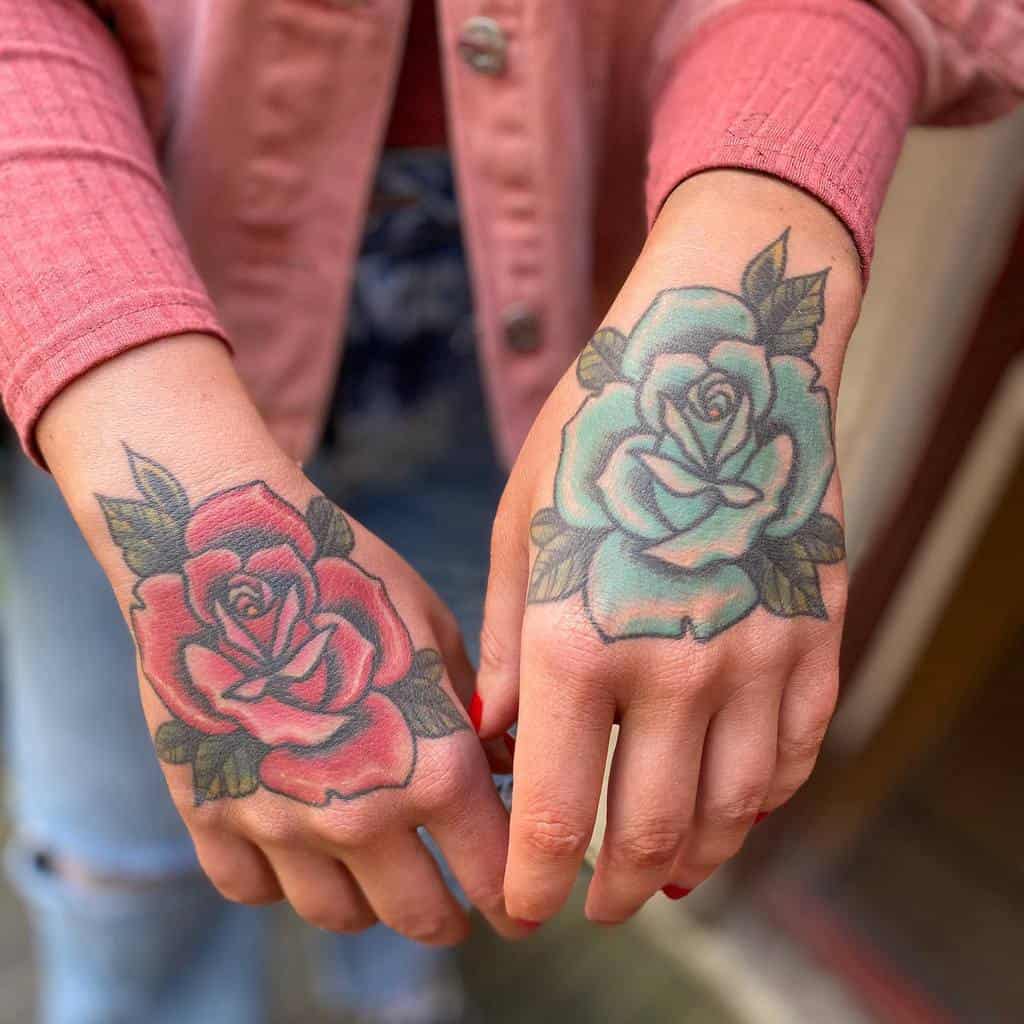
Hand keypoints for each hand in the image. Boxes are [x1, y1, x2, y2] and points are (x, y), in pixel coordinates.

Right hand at [38, 335, 524, 943]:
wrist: (221, 551)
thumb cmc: (346, 578)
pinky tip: (301, 844)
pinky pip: (252, 890)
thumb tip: (506, 770)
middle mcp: (357, 810)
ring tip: (384, 875)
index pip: (492, 869)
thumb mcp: (431, 633)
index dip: (517, 895)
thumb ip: (473, 714)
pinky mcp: (207, 811)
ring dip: (373, 906)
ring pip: (338, 917)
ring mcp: (275, 820)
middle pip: (420, 916)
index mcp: (429, 765)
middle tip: (458, 904)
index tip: (521, 903)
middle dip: (451, 917)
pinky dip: (284, 881)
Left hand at [477, 172, 862, 924]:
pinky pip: (796, 749)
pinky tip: (730, 808)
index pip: (557, 808)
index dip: (536, 879)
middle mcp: (678, 661)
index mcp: (582, 636)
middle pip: (652, 829)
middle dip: (611, 887)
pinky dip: (760, 799)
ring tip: (656, 875)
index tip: (522, 909)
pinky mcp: (815, 631)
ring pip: (736, 807)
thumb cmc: (601, 428)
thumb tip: (497, 741)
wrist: (724, 350)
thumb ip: (512, 648)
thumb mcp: (525, 527)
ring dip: (692, 858)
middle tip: (589, 906)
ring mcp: (761, 650)